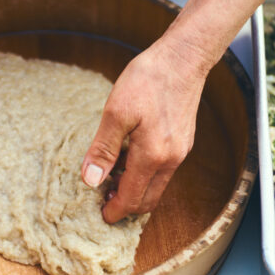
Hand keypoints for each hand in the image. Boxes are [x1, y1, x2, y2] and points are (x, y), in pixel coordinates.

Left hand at [81, 40, 207, 222]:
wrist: (182, 58)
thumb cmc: (148, 80)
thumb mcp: (116, 112)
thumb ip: (103, 149)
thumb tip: (91, 180)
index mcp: (152, 156)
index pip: (132, 199)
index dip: (114, 211)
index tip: (99, 216)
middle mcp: (170, 160)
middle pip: (147, 200)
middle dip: (125, 207)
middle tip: (102, 200)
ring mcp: (180, 152)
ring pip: (156, 187)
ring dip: (135, 190)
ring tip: (110, 179)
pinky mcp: (183, 143)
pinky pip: (163, 171)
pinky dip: (144, 176)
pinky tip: (127, 160)